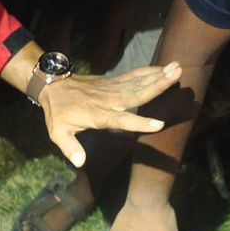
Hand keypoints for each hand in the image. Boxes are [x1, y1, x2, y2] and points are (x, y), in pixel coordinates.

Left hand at [38, 62, 180, 167]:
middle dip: (157, 86)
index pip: (121, 120)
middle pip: (136, 94)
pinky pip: (133, 75)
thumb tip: (79, 163)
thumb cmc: (58, 113)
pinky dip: (148, 71)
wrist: (52, 86)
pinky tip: (163, 68)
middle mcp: (108, 100)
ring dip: (158, 75)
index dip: (140, 122)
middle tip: (177, 75)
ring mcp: (111, 89)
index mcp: (98, 114)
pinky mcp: (112, 81)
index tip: (159, 124)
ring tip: (177, 67)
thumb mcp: (58, 133)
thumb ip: (70, 147)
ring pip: (138, 82)